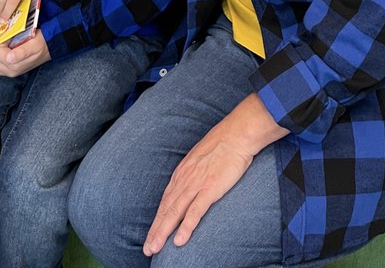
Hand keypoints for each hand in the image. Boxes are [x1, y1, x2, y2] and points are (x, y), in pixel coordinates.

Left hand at [0, 30, 49, 76]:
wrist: (47, 49)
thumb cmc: (40, 43)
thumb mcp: (34, 44)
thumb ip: (22, 52)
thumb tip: (10, 58)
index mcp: (15, 64)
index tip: (5, 35)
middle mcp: (9, 71)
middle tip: (1, 39)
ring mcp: (6, 73)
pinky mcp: (5, 72)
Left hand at [143, 95, 285, 255]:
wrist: (237, 134)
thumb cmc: (222, 144)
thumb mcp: (201, 157)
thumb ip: (193, 172)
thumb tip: (190, 183)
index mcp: (182, 172)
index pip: (166, 200)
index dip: (157, 219)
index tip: (151, 234)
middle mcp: (185, 179)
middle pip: (166, 209)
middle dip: (155, 230)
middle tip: (147, 249)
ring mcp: (196, 184)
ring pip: (175, 212)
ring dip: (163, 232)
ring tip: (155, 248)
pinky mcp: (210, 188)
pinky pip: (195, 211)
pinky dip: (186, 227)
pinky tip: (179, 240)